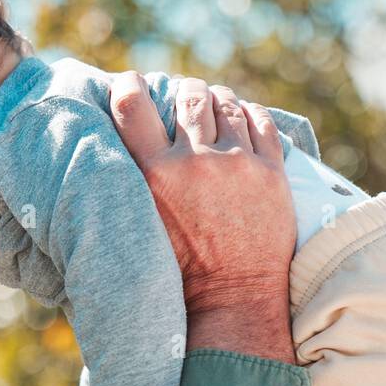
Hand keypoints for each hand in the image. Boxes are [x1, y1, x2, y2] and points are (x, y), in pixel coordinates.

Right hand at [109, 73, 296, 362]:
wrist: (232, 299)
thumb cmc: (178, 271)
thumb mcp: (141, 225)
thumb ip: (132, 183)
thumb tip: (115, 149)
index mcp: (154, 174)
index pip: (132, 103)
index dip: (130, 86)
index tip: (132, 86)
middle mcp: (195, 160)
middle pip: (188, 94)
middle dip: (184, 95)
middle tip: (183, 107)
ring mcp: (237, 162)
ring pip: (225, 101)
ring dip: (217, 102)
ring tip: (213, 116)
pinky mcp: (270, 170)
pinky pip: (259, 119)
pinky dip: (248, 115)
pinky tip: (241, 125)